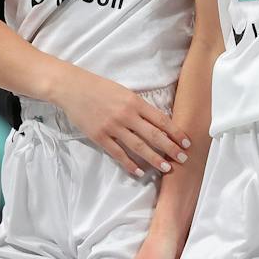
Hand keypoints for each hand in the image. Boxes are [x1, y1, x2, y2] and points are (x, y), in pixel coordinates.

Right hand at [57, 72, 188, 177]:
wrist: (72, 88)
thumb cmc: (98, 87)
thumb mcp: (123, 92)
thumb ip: (139, 107)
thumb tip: (157, 124)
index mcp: (134, 102)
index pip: (161, 120)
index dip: (176, 133)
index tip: (186, 143)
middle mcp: (126, 115)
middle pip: (154, 135)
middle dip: (171, 148)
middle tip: (183, 159)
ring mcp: (112, 127)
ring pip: (138, 147)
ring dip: (154, 159)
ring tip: (166, 168)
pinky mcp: (99, 136)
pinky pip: (118, 153)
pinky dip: (129, 164)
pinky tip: (138, 171)